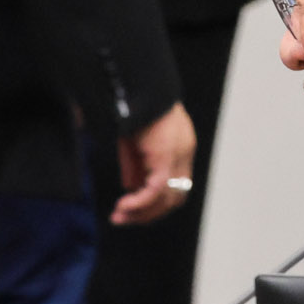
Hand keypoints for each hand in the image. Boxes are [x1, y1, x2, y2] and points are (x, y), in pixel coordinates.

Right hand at [109, 102, 197, 225]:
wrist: (138, 84)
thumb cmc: (132, 104)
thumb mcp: (130, 139)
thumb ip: (132, 164)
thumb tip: (129, 187)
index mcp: (180, 146)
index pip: (175, 185)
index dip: (155, 201)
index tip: (131, 207)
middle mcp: (184, 152)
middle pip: (175, 197)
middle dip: (149, 213)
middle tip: (124, 219)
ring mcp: (178, 155)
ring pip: (167, 199)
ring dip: (143, 212)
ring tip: (119, 217)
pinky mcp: (166, 156)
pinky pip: (155, 189)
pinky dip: (139, 202)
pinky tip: (122, 206)